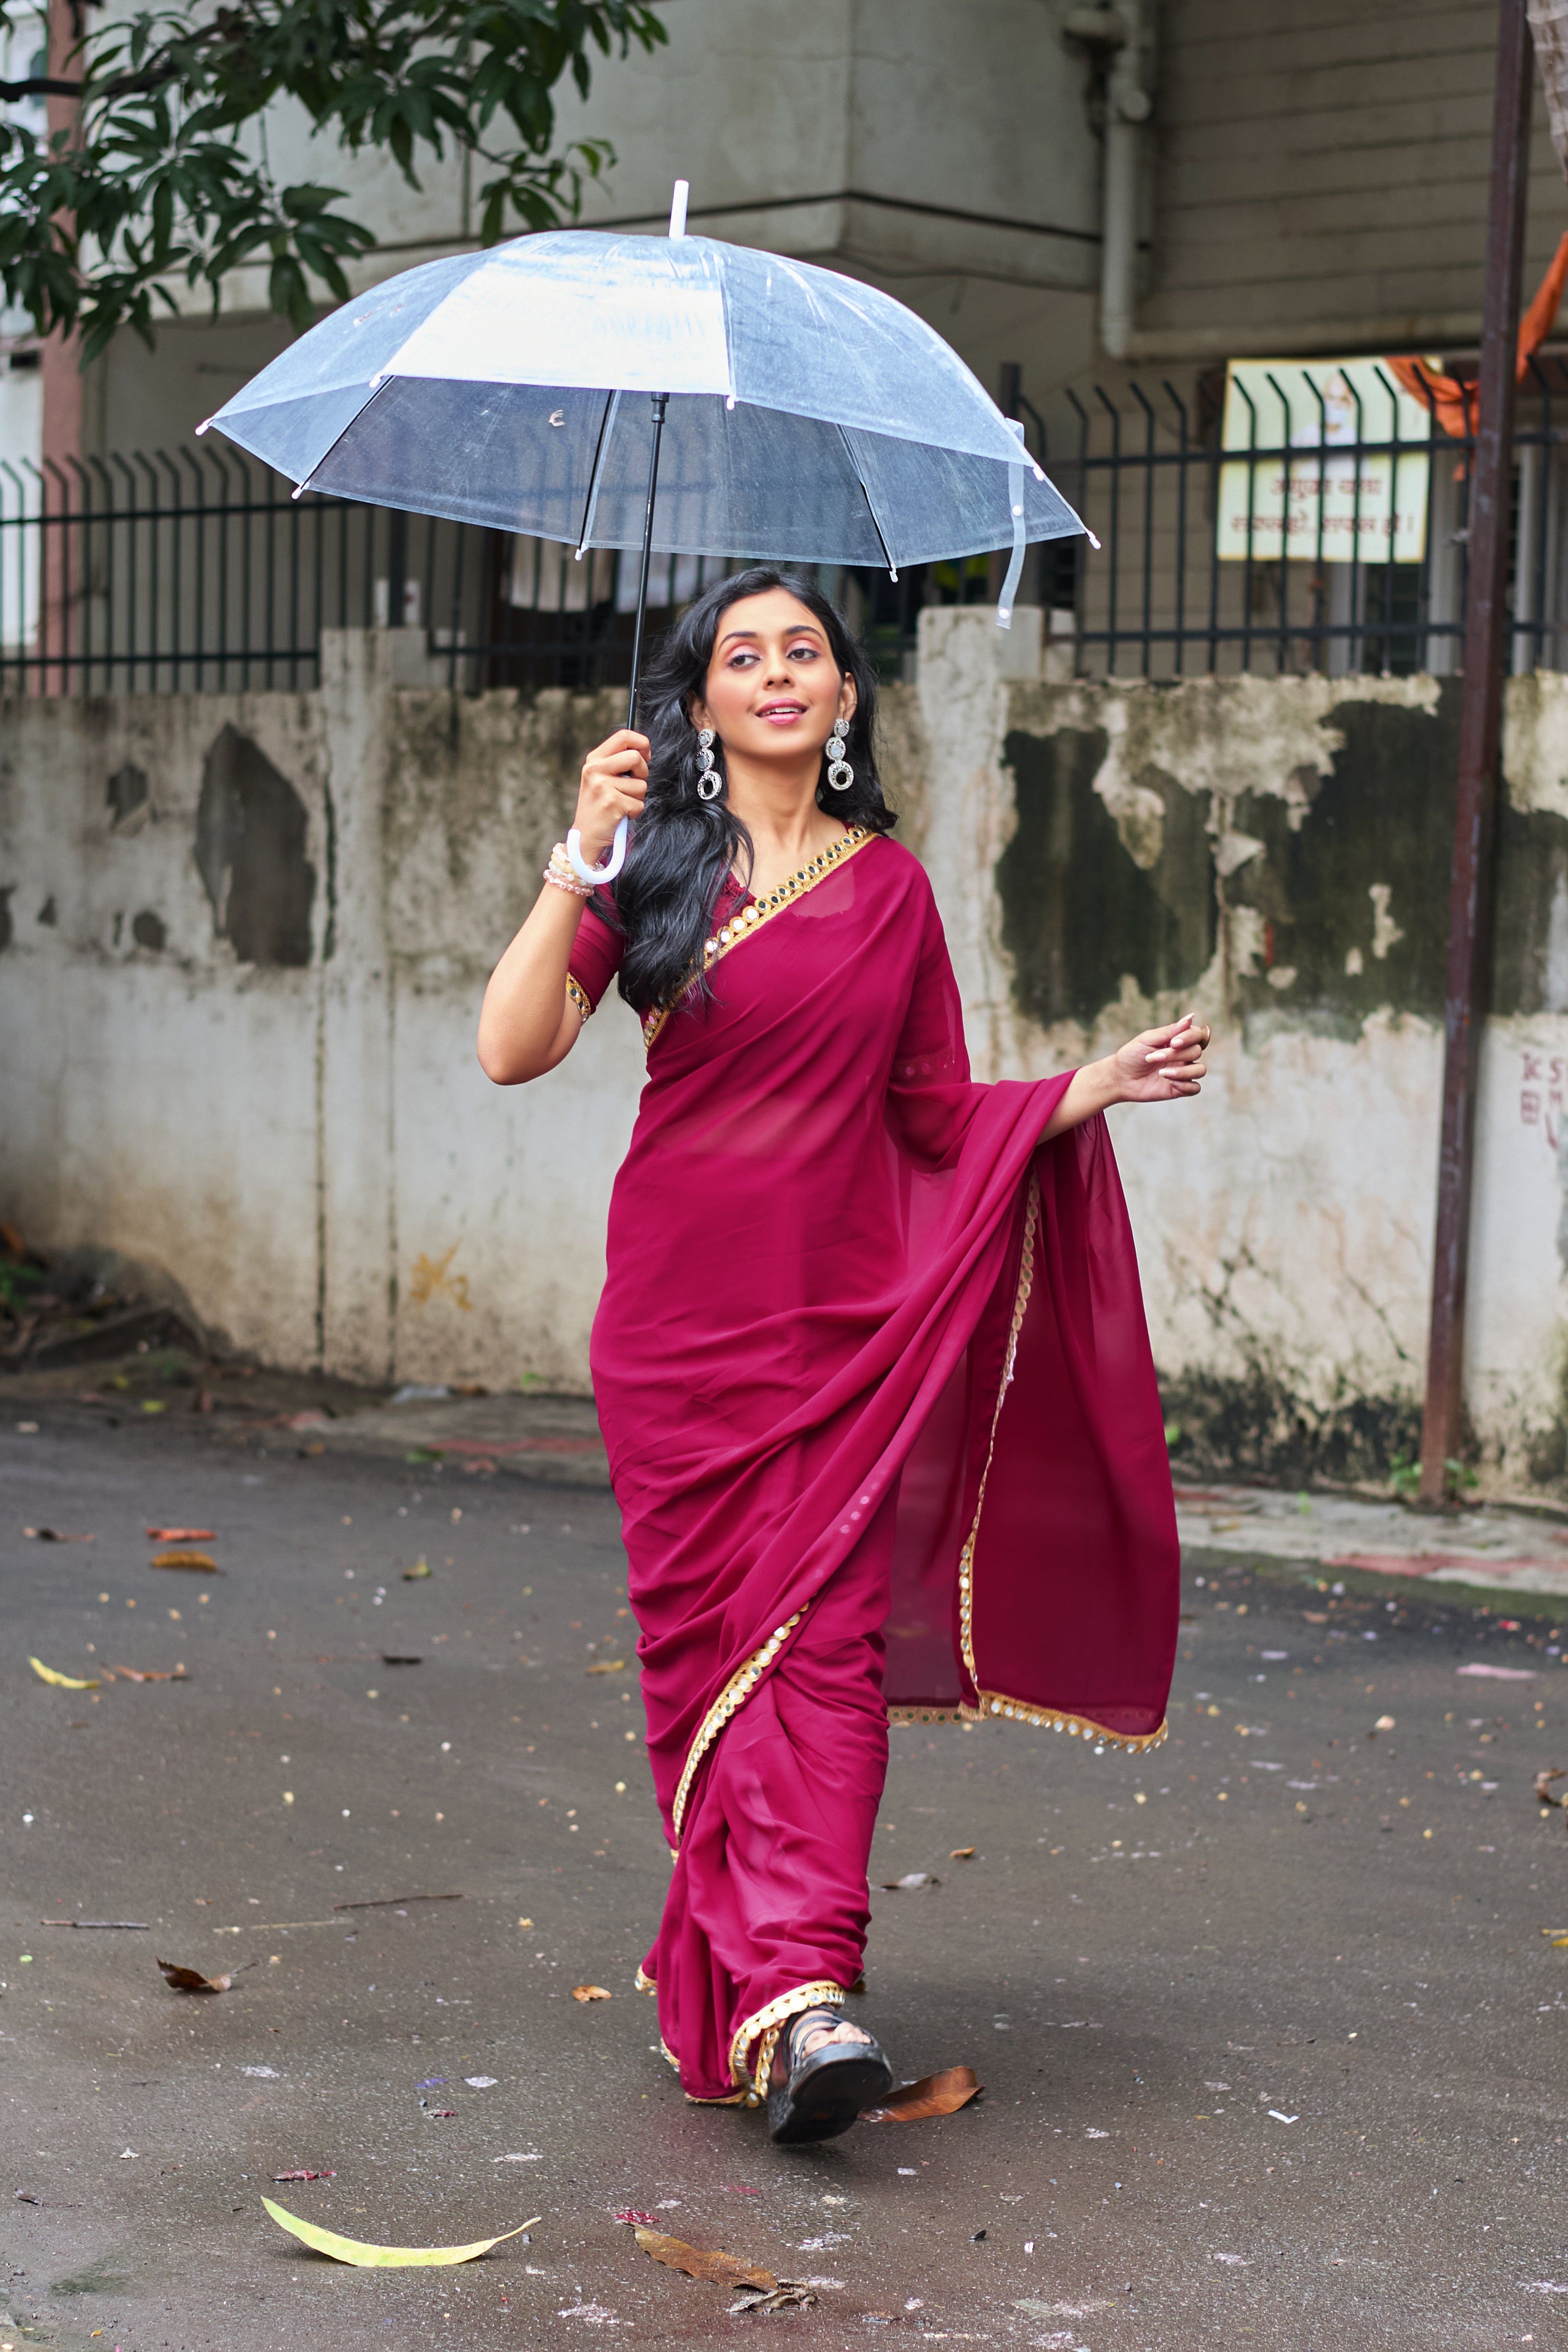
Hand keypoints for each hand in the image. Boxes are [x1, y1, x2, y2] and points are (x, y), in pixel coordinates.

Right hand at [572, 729, 648, 860]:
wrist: (585, 835)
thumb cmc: (599, 805)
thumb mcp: (601, 777)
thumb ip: (617, 761)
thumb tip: (643, 750)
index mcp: (594, 759)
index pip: (624, 736)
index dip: (642, 743)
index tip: (646, 755)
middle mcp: (595, 769)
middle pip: (635, 757)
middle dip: (642, 772)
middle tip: (634, 784)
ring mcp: (602, 786)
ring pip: (641, 784)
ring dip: (638, 797)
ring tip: (622, 803)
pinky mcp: (612, 803)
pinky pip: (639, 804)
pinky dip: (635, 812)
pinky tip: (621, 814)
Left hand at [1108, 1012, 1210, 1102]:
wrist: (1120, 1077)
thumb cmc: (1132, 1055)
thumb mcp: (1148, 1039)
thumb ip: (1170, 1030)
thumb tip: (1191, 1017)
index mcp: (1178, 1041)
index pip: (1197, 1035)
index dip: (1189, 1037)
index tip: (1173, 1043)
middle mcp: (1183, 1056)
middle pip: (1197, 1051)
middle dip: (1176, 1055)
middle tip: (1154, 1058)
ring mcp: (1182, 1072)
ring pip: (1200, 1070)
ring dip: (1183, 1072)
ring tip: (1161, 1073)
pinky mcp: (1179, 1088)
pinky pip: (1195, 1088)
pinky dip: (1186, 1085)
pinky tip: (1170, 1083)